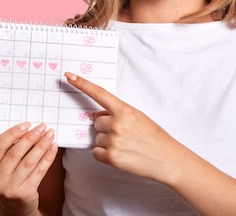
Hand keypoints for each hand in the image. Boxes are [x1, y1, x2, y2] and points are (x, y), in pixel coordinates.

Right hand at [0, 122, 58, 215]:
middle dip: (30, 137)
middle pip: (14, 153)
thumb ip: (7, 151)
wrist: (14, 208)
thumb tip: (27, 130)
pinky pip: (39, 171)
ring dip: (41, 145)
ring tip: (49, 135)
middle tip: (42, 127)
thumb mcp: (0, 168)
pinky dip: (48, 157)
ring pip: (28, 161)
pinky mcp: (24, 194)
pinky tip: (53, 147)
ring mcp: (9, 189)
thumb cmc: (8, 181)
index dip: (12, 133)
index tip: (26, 125)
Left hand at [65, 72, 184, 182]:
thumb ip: (116, 113)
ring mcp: (113, 141)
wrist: (167, 159)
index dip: (82, 84)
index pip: (99, 93)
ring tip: (126, 145)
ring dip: (107, 142)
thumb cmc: (154, 137)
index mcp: (125, 110)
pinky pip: (96, 152)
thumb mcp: (138, 118)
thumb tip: (94, 115)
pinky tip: (121, 154)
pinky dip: (105, 154)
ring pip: (96, 138)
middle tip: (124, 134)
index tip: (69, 76)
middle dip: (105, 127)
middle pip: (96, 121)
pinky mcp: (111, 157)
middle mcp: (117, 124)